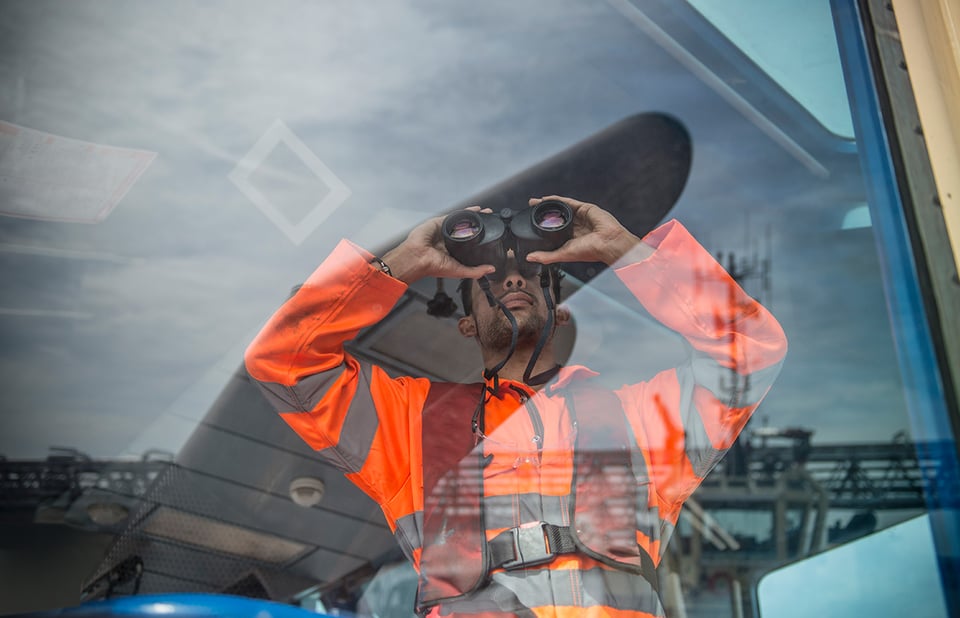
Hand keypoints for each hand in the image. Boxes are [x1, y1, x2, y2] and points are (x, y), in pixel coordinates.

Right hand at [381, 207, 494, 283]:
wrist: (418, 257)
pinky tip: (475, 210)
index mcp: (454, 252)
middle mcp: (450, 241)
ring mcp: (445, 230)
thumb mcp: (459, 271)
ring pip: (463, 221)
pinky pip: (455, 215)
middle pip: (468, 229)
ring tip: (486, 213)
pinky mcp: (440, 222)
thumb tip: (491, 269)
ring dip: (475, 216)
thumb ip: (476, 271)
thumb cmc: (432, 266)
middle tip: (491, 221)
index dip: (482, 238)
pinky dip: (466, 211)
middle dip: (480, 224)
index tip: (493, 235)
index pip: (471, 244)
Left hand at [524, 196, 651, 265]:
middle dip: (542, 212)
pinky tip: (546, 199)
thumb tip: (530, 258)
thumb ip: (547, 256)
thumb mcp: (564, 254)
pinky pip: (568, 202)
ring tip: (534, 202)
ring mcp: (579, 217)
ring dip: (547, 204)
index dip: (542, 225)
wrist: (608, 242)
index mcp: (570, 238)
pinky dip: (556, 199)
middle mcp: (574, 226)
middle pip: (555, 216)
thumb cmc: (591, 251)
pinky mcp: (584, 208)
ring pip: (561, 208)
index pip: (553, 230)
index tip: (530, 222)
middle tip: (530, 208)